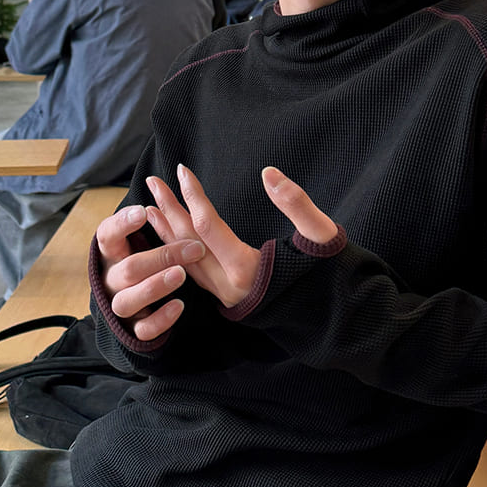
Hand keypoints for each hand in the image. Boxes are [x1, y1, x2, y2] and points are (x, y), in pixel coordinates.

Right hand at [96, 203, 205, 341]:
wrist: (135, 304)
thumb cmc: (142, 261)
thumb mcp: (143, 237)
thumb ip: (148, 218)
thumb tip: (163, 182)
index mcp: (111, 253)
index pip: (107, 235)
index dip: (122, 225)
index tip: (143, 212)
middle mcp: (112, 279)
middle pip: (129, 269)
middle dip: (162, 257)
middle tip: (194, 248)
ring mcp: (122, 304)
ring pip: (129, 301)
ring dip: (155, 286)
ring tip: (181, 275)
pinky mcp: (135, 328)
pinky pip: (143, 329)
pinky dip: (161, 319)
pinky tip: (180, 305)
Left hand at [145, 165, 337, 308]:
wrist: (336, 317)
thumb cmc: (331, 275)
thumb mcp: (321, 235)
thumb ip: (296, 203)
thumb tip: (269, 173)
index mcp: (248, 269)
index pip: (209, 226)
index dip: (193, 195)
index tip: (181, 169)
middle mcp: (229, 286)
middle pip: (188, 243)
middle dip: (169, 210)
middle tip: (152, 181)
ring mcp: (226, 295)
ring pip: (185, 261)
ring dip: (166, 233)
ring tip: (149, 207)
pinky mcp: (228, 298)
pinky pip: (192, 273)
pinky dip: (176, 252)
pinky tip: (168, 238)